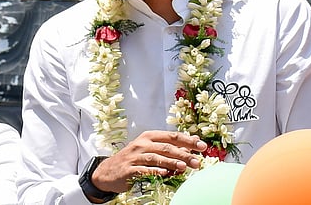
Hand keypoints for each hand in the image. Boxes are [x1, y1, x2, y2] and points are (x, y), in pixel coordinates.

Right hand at [92, 131, 206, 193]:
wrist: (108, 171)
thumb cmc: (133, 159)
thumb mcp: (150, 148)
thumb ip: (169, 146)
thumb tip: (192, 142)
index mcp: (149, 136)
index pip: (172, 136)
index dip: (188, 140)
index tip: (202, 146)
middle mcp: (142, 144)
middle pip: (166, 147)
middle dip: (184, 154)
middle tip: (197, 161)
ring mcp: (135, 156)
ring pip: (156, 157)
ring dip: (172, 162)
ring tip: (184, 167)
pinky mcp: (129, 169)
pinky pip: (144, 170)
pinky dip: (155, 171)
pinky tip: (165, 173)